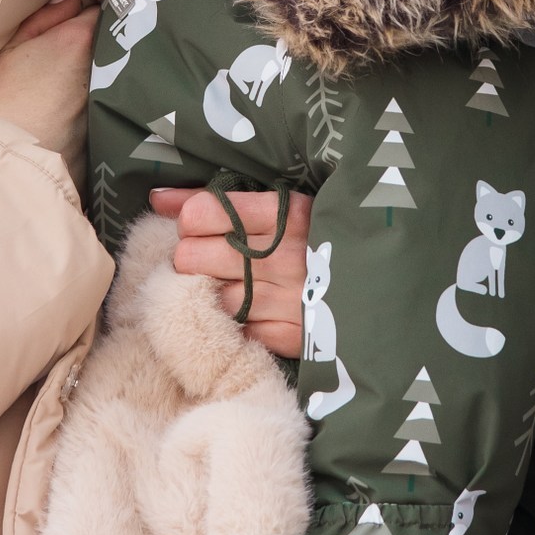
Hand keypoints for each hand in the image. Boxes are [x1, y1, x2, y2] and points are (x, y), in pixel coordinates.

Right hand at [0, 0, 97, 166]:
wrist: (4, 162)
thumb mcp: (9, 50)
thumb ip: (44, 18)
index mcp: (79, 39)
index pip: (98, 6)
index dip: (85, 11)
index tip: (71, 20)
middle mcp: (103, 66)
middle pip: (109, 41)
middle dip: (95, 42)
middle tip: (66, 53)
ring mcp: (109, 99)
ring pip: (110, 73)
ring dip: (97, 72)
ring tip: (67, 84)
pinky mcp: (108, 128)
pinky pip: (107, 105)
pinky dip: (95, 104)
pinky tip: (71, 113)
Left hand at [148, 186, 312, 356]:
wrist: (378, 285)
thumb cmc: (316, 238)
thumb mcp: (280, 207)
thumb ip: (218, 200)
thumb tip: (156, 198)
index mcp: (286, 214)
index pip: (202, 213)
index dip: (189, 220)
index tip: (201, 226)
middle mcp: (285, 256)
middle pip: (192, 257)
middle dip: (192, 257)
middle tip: (210, 260)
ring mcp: (287, 299)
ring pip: (208, 297)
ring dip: (210, 293)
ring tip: (231, 285)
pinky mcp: (289, 337)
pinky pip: (233, 328)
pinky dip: (234, 322)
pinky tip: (249, 311)